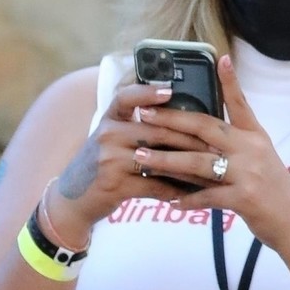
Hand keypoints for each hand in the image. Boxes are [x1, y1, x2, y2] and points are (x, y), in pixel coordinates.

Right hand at [44, 81, 197, 244]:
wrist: (72, 199)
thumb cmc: (102, 164)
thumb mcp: (111, 137)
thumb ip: (137, 125)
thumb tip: (179, 115)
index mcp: (110, 117)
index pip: (127, 96)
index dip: (147, 92)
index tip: (170, 90)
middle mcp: (107, 133)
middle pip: (157, 131)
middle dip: (190, 139)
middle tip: (217, 144)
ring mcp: (109, 159)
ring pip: (159, 160)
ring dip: (188, 168)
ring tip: (211, 170)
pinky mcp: (114, 184)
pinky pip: (153, 186)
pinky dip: (174, 191)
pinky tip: (191, 194)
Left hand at [129, 55, 289, 249]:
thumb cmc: (274, 191)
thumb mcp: (261, 159)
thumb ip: (236, 145)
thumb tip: (204, 135)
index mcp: (255, 137)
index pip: (240, 103)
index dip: (230, 81)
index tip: (220, 58)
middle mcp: (251, 149)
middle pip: (206, 127)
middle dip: (171, 120)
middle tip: (143, 114)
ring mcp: (248, 173)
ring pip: (198, 162)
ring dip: (166, 160)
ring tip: (141, 158)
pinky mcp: (243, 198)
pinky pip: (207, 196)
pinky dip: (187, 200)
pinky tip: (170, 201)